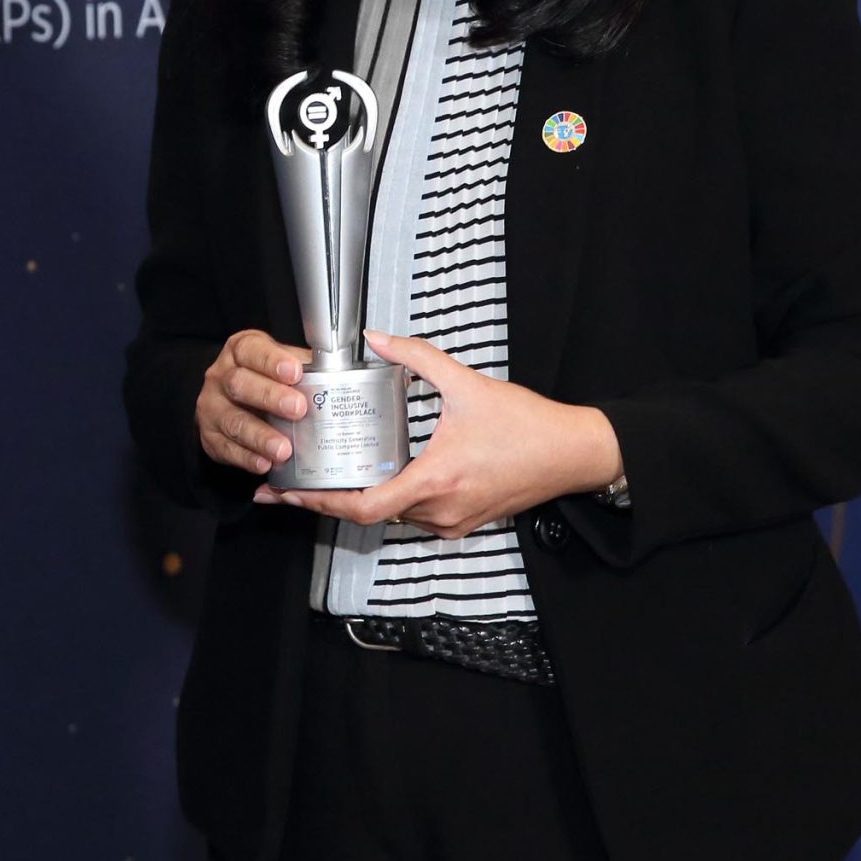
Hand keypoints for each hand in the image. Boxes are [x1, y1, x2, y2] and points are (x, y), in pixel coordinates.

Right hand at [196, 329, 315, 476]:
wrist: (230, 400)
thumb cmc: (264, 379)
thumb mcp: (281, 364)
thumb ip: (304, 367)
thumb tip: (339, 376)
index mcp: (240, 351)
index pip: (252, 350)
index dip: (272, 361)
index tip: (295, 372)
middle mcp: (220, 376)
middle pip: (240, 384)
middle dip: (270, 397)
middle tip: (298, 408)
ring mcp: (212, 407)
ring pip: (233, 420)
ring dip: (260, 436)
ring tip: (284, 449)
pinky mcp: (209, 436)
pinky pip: (227, 448)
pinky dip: (247, 458)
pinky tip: (265, 463)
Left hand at [253, 329, 622, 536]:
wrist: (573, 453)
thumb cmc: (527, 425)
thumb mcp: (466, 384)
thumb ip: (416, 358)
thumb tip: (377, 338)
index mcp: (435, 480)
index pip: (364, 507)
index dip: (320, 502)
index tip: (288, 493)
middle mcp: (439, 510)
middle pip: (369, 514)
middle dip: (327, 499)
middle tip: (288, 484)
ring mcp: (451, 521)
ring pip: (391, 516)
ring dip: (359, 499)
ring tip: (324, 477)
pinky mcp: (463, 521)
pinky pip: (414, 516)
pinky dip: (389, 500)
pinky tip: (373, 477)